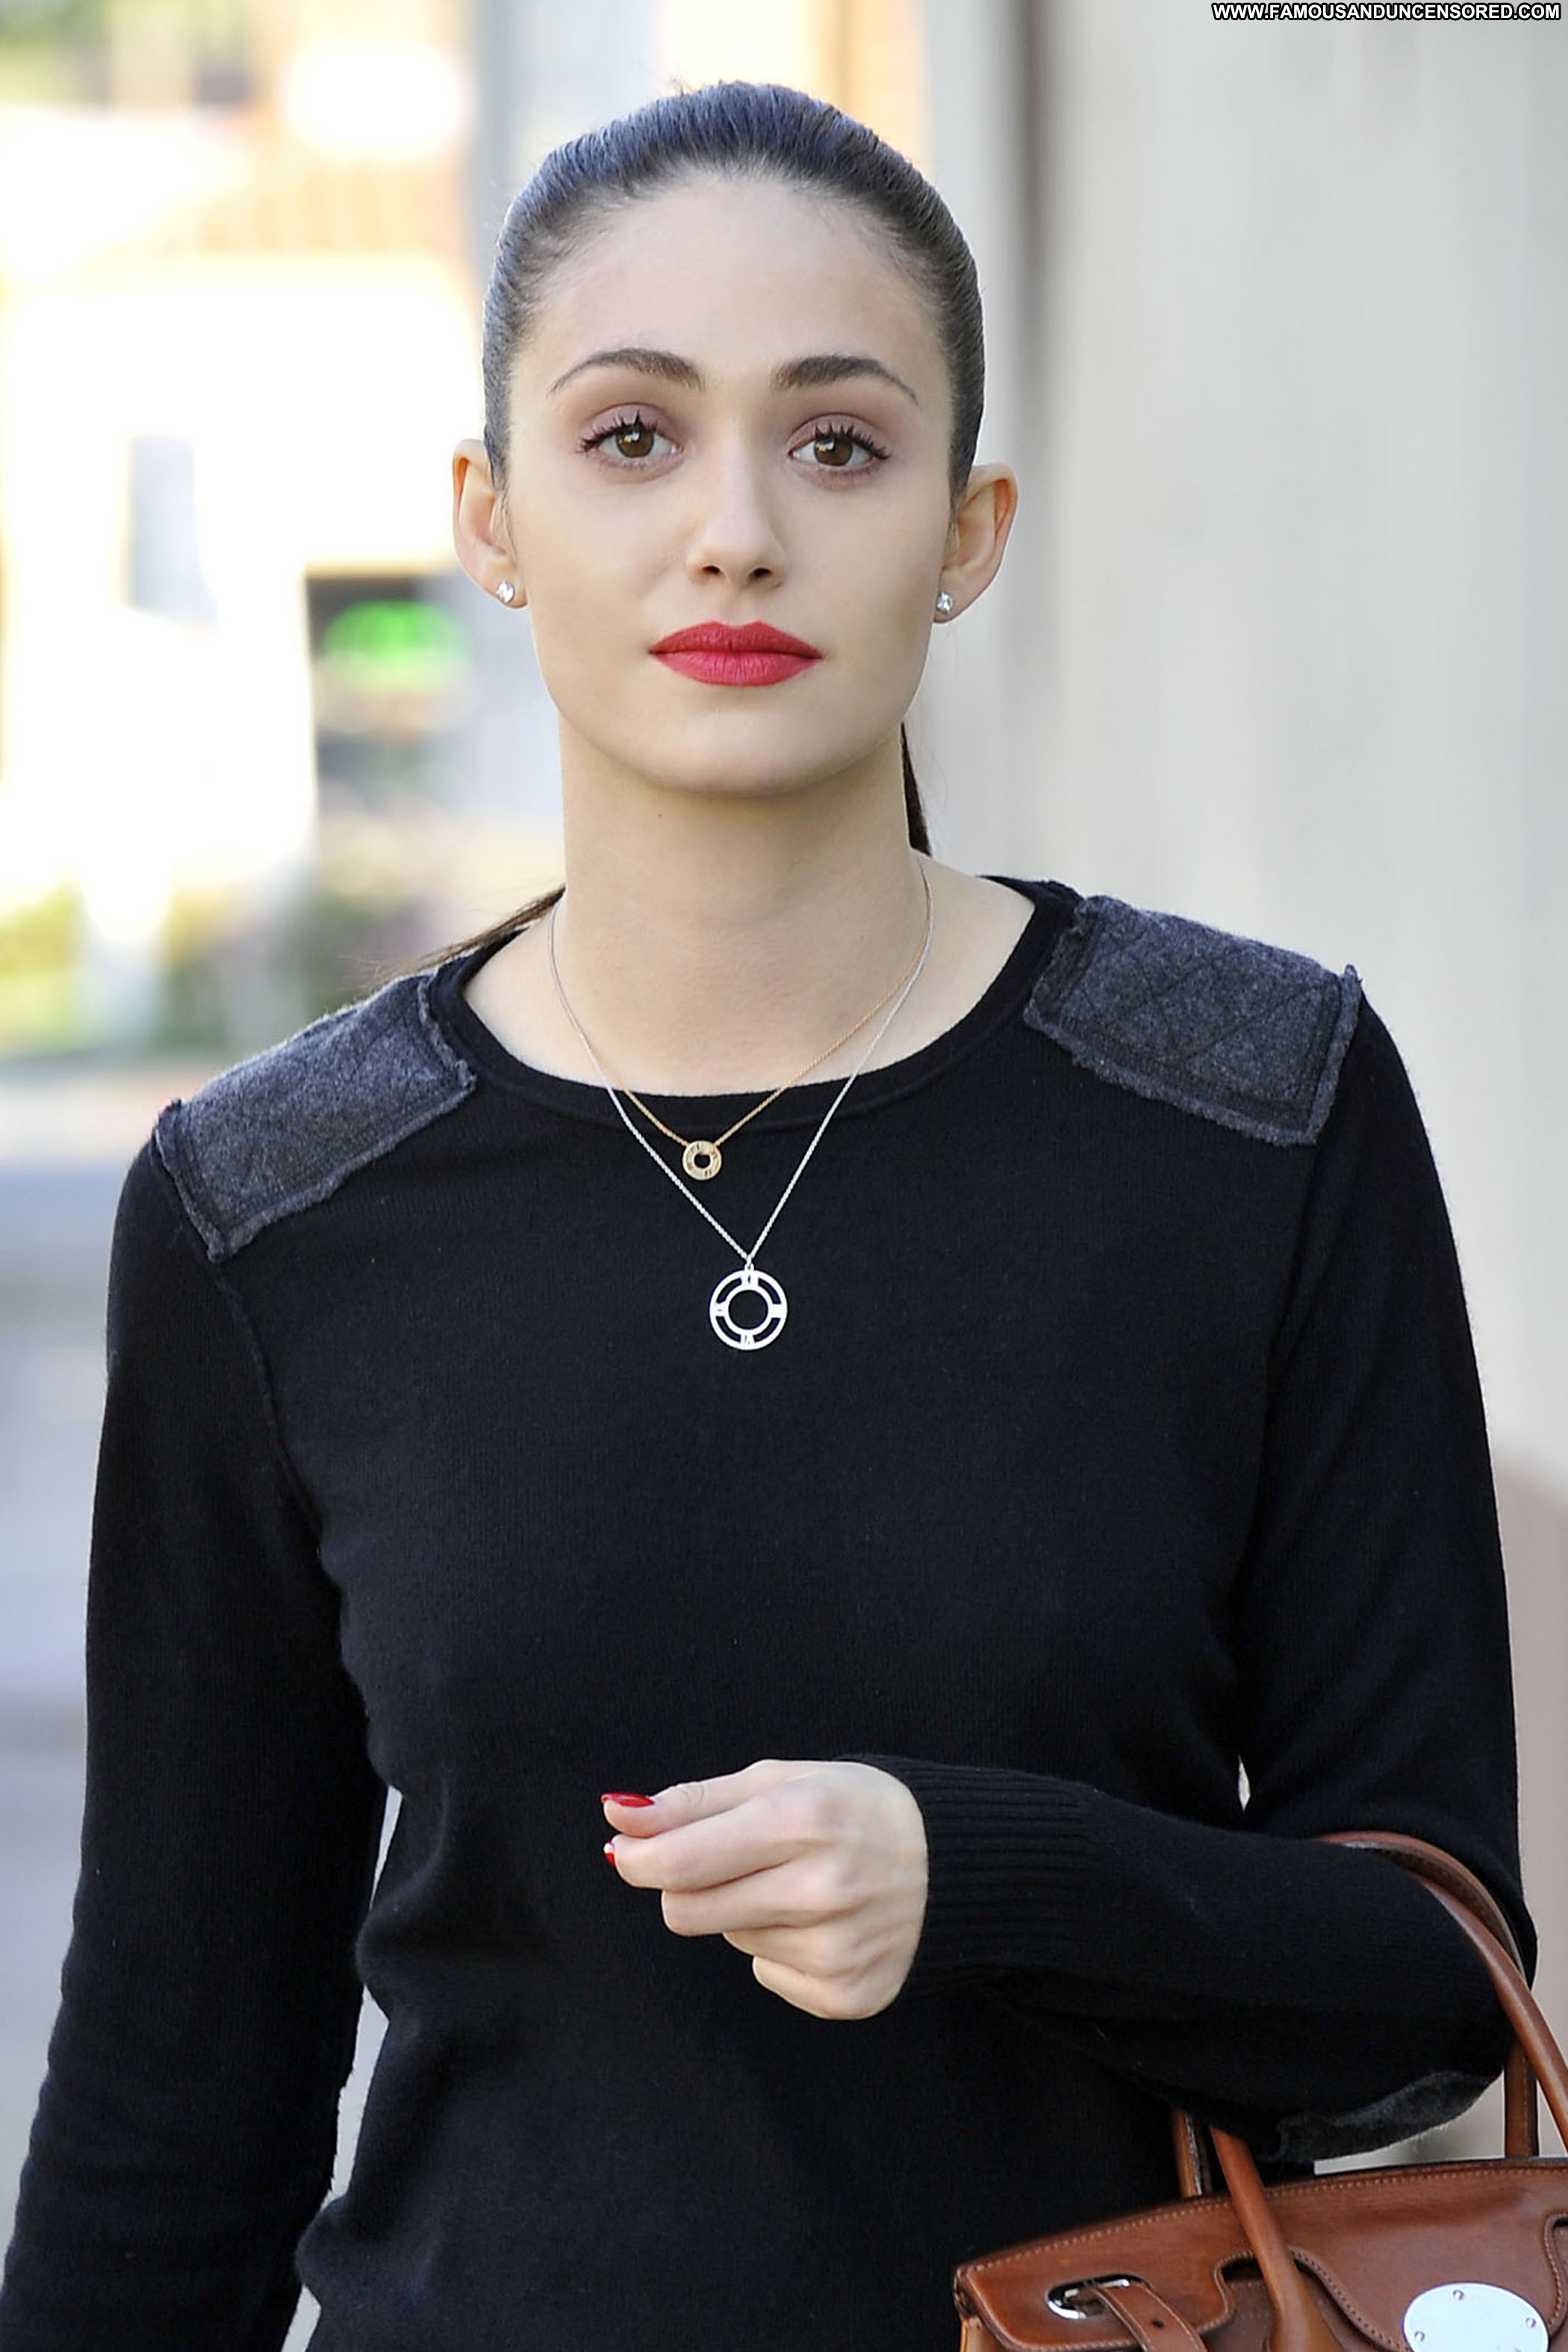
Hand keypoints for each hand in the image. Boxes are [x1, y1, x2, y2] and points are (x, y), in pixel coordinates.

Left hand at [602, 1760, 928, 2019]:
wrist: (958, 1864)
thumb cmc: (857, 1807)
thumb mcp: (784, 1780)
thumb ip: (696, 1800)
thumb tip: (617, 1814)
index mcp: (801, 1821)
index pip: (679, 1862)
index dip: (638, 1858)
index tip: (628, 1850)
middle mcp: (819, 1890)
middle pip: (688, 1912)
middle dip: (687, 1885)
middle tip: (726, 1860)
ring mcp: (835, 1950)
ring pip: (731, 1938)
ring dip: (746, 1910)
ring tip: (802, 1883)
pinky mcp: (846, 1994)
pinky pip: (768, 1973)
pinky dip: (782, 1947)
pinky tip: (826, 1920)